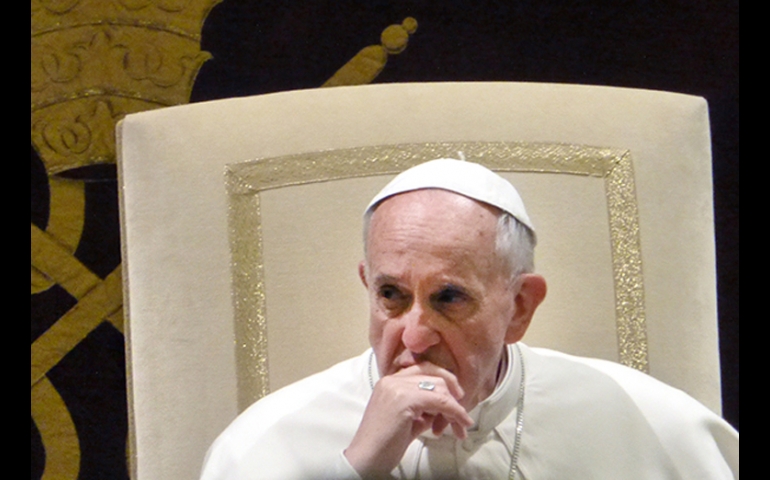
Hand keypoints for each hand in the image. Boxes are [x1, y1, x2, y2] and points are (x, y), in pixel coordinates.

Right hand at [344, 362, 474, 476]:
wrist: (367, 460)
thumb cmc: (385, 445)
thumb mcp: (408, 420)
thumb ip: (424, 409)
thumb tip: (445, 408)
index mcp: (390, 382)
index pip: (423, 369)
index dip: (444, 381)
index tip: (456, 399)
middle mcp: (392, 380)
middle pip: (434, 374)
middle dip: (453, 393)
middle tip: (461, 413)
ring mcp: (397, 387)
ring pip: (439, 387)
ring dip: (455, 407)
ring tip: (459, 426)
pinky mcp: (404, 399)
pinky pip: (440, 401)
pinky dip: (455, 412)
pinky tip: (460, 424)